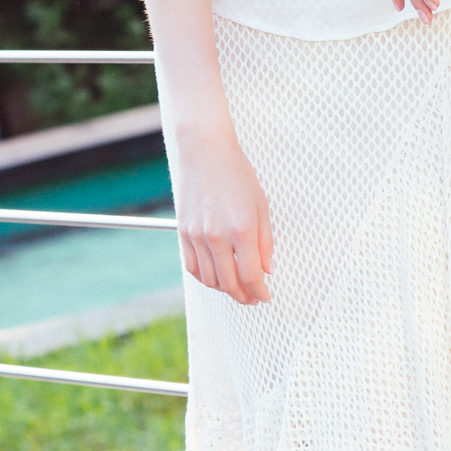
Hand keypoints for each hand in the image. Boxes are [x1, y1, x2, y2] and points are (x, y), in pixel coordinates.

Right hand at [174, 126, 273, 303]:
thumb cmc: (237, 175)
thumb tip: (267, 270)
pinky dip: (205, 278)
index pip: (251, 276)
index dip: (260, 292)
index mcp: (242, 230)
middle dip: (244, 296)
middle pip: (229, 283)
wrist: (205, 152)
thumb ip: (265, 242)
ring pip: (210, 279)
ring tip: (236, 288)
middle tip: (253, 298)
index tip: (266, 296)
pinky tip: (216, 277)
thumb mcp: (261, 206)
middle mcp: (218, 236)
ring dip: (225, 290)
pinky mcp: (183, 232)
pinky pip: (192, 267)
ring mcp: (197, 236)